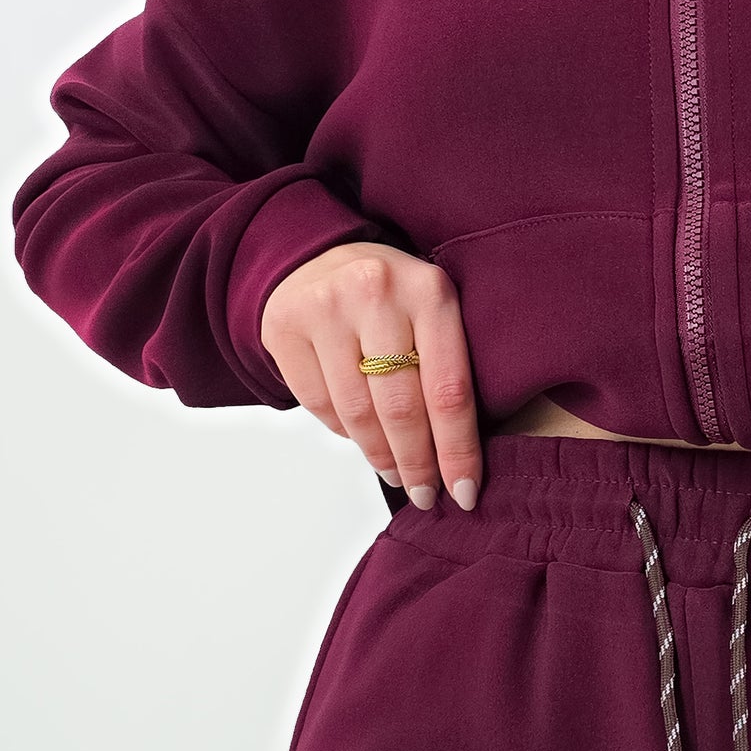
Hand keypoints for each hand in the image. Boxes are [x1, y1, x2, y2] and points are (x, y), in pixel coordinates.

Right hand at [260, 243, 480, 511]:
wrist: (321, 256)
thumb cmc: (392, 299)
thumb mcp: (433, 313)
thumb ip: (447, 368)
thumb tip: (459, 459)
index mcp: (429, 291)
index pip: (448, 390)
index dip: (456, 450)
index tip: (465, 493)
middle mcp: (376, 293)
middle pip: (401, 408)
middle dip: (417, 464)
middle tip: (426, 494)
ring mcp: (325, 308)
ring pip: (357, 413)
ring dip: (380, 456)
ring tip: (396, 473)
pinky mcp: (285, 327)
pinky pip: (319, 405)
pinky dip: (344, 432)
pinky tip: (361, 437)